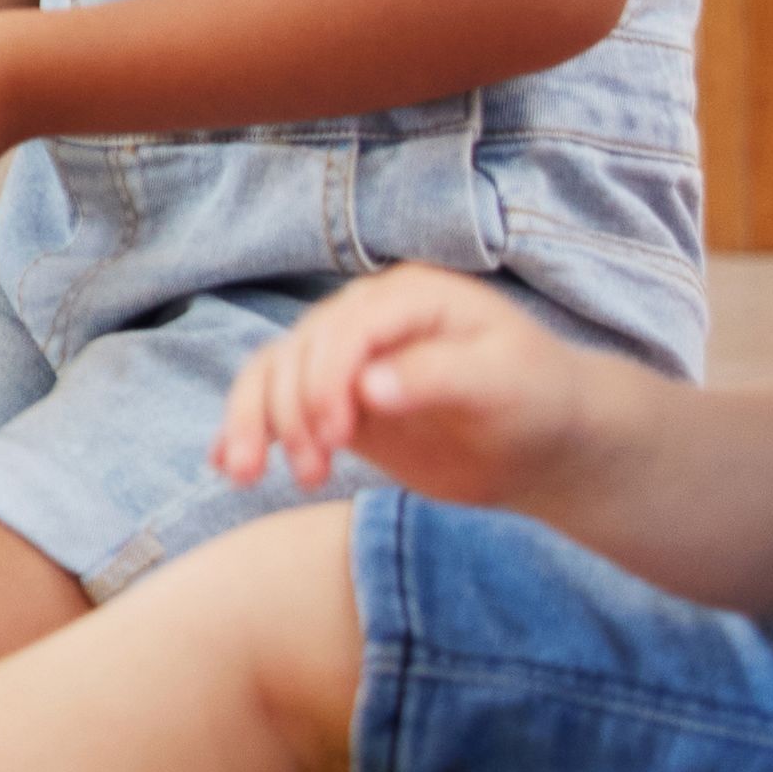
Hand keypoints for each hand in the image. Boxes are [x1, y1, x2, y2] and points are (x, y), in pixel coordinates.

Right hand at [211, 265, 621, 506]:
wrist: (544, 443)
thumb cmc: (539, 401)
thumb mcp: (506, 384)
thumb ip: (439, 377)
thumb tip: (368, 387)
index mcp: (411, 297)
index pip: (346, 327)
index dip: (328, 376)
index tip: (335, 434)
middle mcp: (367, 317)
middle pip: (298, 351)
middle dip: (290, 410)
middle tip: (312, 471)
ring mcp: (345, 358)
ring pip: (273, 375)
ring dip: (254, 422)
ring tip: (249, 474)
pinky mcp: (335, 400)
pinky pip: (276, 406)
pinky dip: (248, 430)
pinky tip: (228, 463)